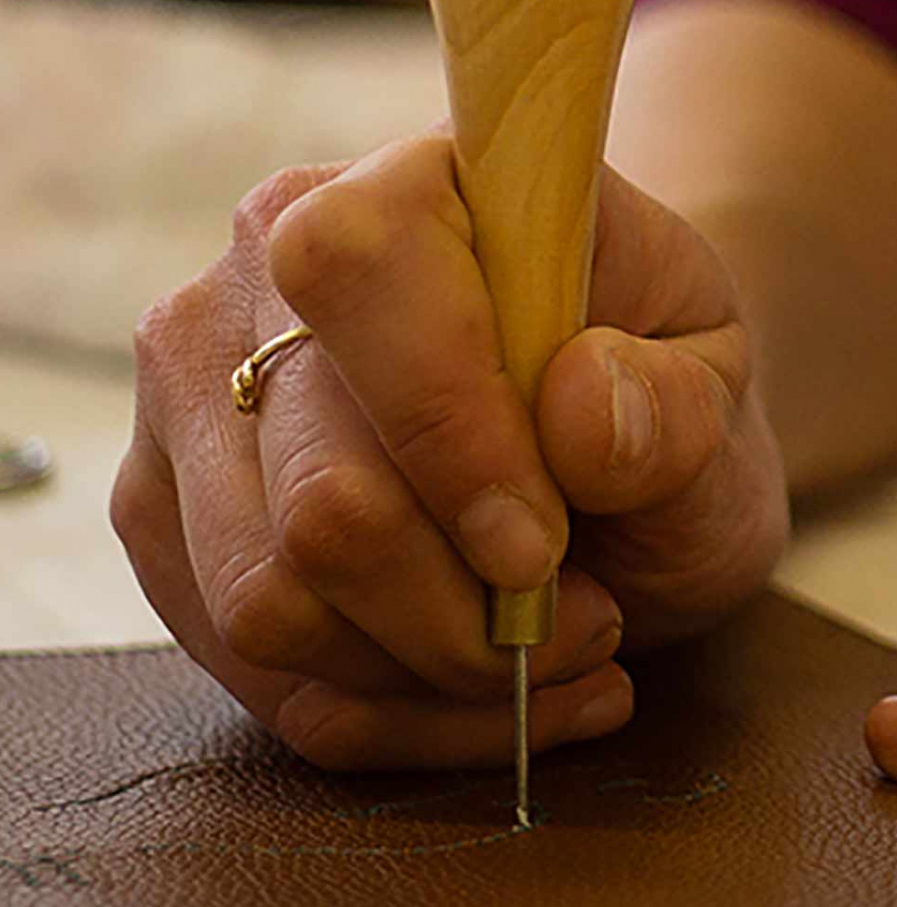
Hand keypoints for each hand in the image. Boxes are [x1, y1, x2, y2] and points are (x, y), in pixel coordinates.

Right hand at [113, 132, 787, 770]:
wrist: (600, 430)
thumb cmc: (654, 386)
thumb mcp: (716, 380)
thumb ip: (671, 400)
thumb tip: (577, 416)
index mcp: (403, 190)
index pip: (358, 278)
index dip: (453, 436)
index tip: (544, 544)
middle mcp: (255, 281)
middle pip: (319, 501)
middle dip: (470, 614)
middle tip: (589, 622)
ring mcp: (190, 404)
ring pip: (271, 609)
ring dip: (438, 674)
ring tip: (553, 646)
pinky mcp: (170, 518)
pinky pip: (255, 675)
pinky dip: (395, 716)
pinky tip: (494, 694)